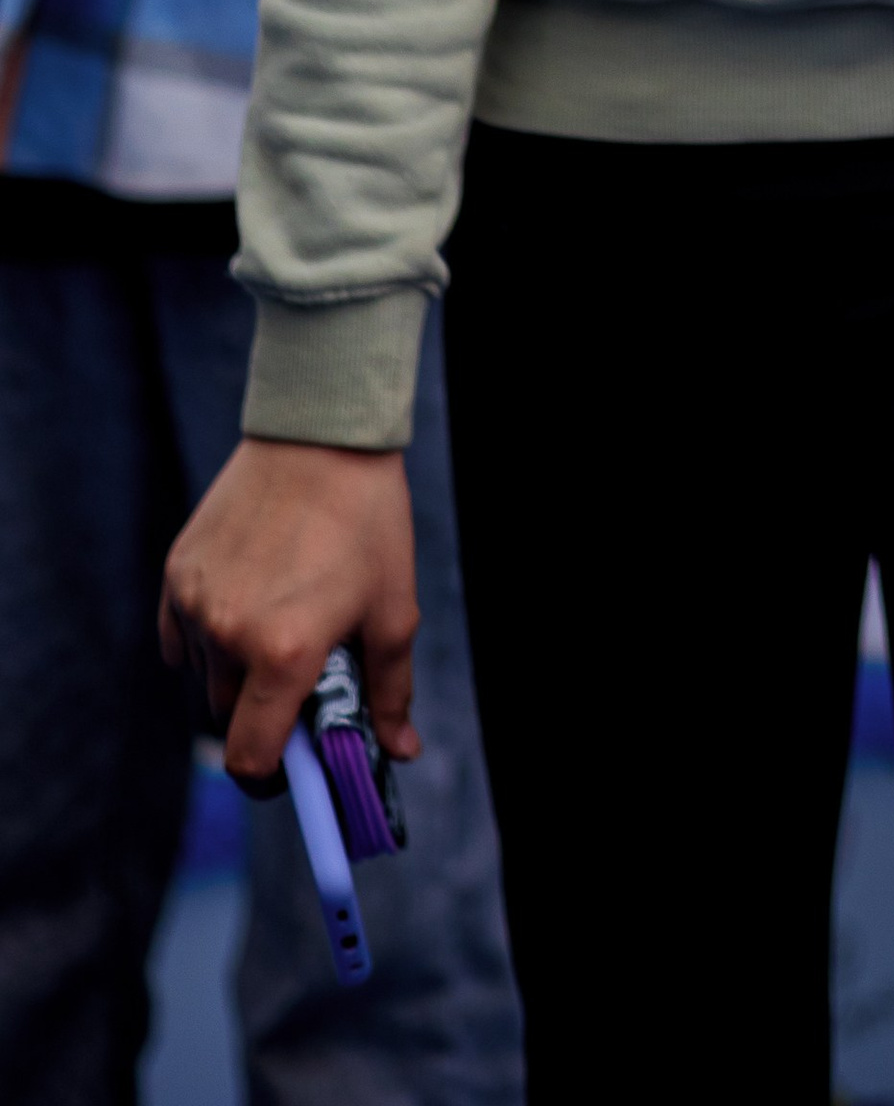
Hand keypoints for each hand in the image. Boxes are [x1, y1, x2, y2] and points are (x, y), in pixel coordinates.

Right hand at [161, 438, 419, 785]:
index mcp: (283, 653)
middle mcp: (228, 635)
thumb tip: (400, 750)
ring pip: (204, 676)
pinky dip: (207, 638)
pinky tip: (247, 603)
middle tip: (301, 678)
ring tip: (281, 620)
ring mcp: (195, 603)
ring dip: (236, 671)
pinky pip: (180, 636)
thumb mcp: (393, 609)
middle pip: (228, 716)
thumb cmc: (367, 522)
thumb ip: (390, 691)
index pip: (250, 758)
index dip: (270, 776)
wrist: (321, 435)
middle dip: (262, 712)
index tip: (291, 767)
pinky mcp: (176, 572)